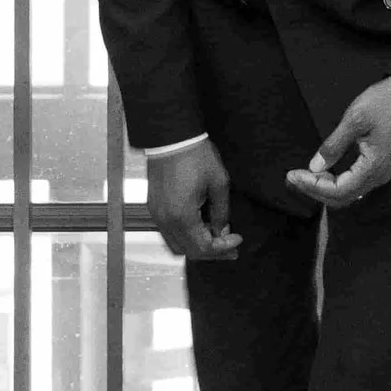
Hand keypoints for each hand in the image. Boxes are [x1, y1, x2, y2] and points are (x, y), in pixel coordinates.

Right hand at [148, 138, 238, 260]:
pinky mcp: (153, 207)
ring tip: (215, 239)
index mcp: (182, 216)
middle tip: (230, 248)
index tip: (237, 239)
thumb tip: (221, 230)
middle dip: (211, 252)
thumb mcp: (219, 183)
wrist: (171, 137)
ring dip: (196, 246)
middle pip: (188, 251)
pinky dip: (184, 236)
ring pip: (175, 245)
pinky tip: (199, 227)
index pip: (203, 247)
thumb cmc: (195, 155)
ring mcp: (156, 214)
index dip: (223, 248)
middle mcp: (165, 220)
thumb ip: (221, 212)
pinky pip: (168, 232)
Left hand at [287, 78, 390, 210]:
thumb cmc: (384, 102)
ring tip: (303, 176)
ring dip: (324, 188)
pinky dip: (336, 183)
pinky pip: (355, 184)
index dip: (313, 186)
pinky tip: (323, 172)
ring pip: (348, 193)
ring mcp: (381, 173)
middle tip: (293, 177)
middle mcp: (379, 176)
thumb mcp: (354, 119)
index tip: (293, 174)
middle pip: (342, 197)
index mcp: (374, 167)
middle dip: (315, 190)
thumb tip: (315, 167)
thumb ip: (334, 145)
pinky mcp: (380, 166)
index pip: (338, 190)